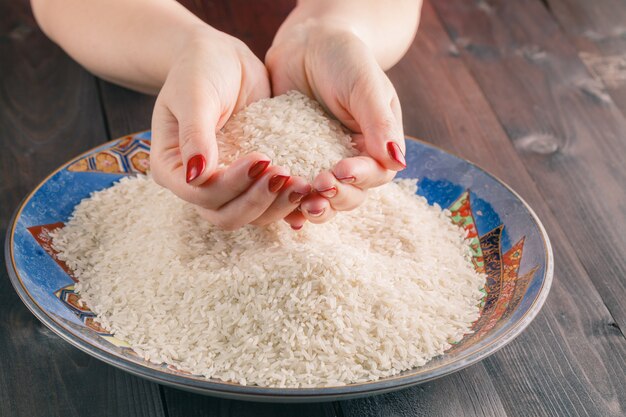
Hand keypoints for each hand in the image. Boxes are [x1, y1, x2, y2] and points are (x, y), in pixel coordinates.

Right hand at [151, 28, 310, 229]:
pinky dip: (287, 199)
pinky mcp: (251, 180)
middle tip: (285, 175)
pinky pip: (268, 200)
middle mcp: (197, 184)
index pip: (201, 194)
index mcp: (172, 168)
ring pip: (250, 215)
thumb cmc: (199, 69)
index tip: (261, 158)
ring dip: (277, 205)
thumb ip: (195, 134)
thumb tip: (197, 175)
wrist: (222, 60)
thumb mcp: (194, 95)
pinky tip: (308, 186)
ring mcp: (225, 184)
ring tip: (303, 183)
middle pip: (226, 215)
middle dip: (257, 201)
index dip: (232, 184)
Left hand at [266, 21, 405, 226]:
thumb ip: (380, 122)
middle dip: (336, 198)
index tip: (340, 171)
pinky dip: (288, 202)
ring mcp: (321, 163)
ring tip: (302, 207)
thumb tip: (398, 161)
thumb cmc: (344, 58)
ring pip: (323, 199)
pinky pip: (293, 188)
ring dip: (314, 207)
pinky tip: (282, 212)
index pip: (375, 174)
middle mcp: (351, 160)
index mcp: (376, 145)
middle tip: (318, 188)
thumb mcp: (365, 85)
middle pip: (350, 196)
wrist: (307, 44)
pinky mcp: (294, 161)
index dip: (359, 179)